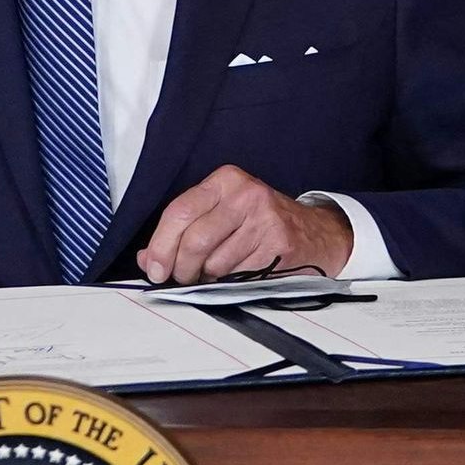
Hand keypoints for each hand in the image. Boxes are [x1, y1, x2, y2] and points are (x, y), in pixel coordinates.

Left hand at [135, 167, 355, 284]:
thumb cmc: (259, 223)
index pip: (180, 212)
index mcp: (226, 180)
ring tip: (215, 273)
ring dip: (206, 278)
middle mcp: (246, 195)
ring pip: (215, 264)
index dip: (161, 245)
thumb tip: (148, 258)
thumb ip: (182, 231)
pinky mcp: (279, 246)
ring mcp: (265, 220)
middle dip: (180, 268)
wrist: (317, 233)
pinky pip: (237, 277)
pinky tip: (236, 275)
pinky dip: (229, 284)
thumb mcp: (221, 214)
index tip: (153, 267)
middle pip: (195, 240)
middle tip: (180, 278)